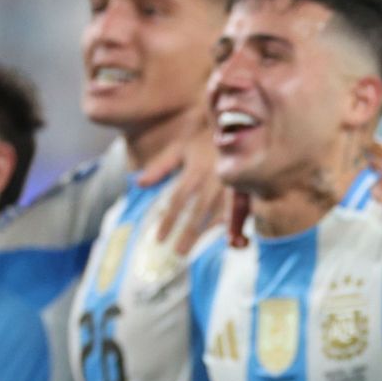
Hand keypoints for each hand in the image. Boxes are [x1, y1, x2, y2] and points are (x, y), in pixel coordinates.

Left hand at [142, 127, 228, 254]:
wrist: (237, 127)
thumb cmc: (203, 140)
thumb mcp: (179, 148)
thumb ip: (160, 167)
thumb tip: (138, 184)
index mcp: (196, 169)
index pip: (178, 199)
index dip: (168, 220)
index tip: (159, 239)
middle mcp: (213, 179)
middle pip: (198, 211)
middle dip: (187, 233)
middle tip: (177, 253)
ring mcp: (231, 185)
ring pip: (217, 214)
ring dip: (204, 233)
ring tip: (191, 250)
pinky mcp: (243, 189)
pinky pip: (237, 211)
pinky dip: (230, 226)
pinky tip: (224, 241)